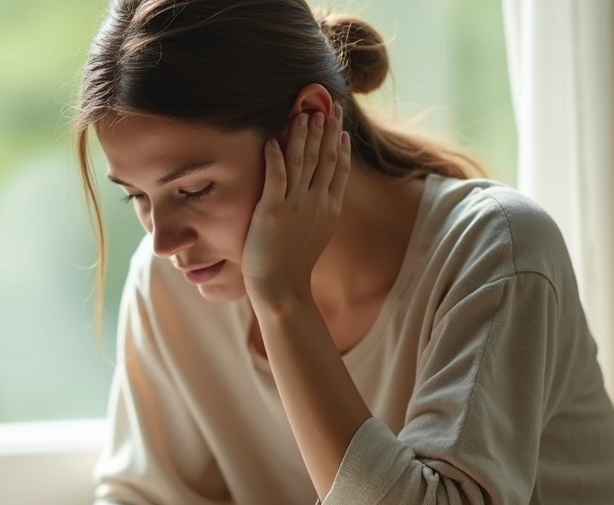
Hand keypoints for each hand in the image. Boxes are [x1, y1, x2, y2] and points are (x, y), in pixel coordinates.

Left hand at [242, 104, 350, 304]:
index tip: (340, 126)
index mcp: (330, 208)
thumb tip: (321, 199)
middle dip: (324, 131)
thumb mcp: (316, 235)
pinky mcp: (273, 210)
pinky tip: (273, 140)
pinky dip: (275, 156)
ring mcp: (295, 205)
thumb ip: (319, 213)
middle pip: (324, 158)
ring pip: (302, 161)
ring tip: (302, 114)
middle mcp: (316, 203)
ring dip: (302, 135)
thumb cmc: (293, 266)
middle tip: (325, 107)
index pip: (339, 169)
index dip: (339, 145)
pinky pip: (275, 176)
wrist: (282, 288)